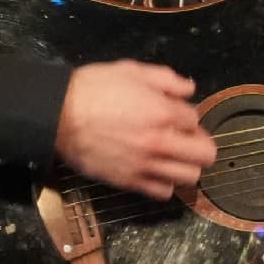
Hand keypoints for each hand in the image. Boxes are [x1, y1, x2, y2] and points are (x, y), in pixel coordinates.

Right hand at [54, 61, 215, 197]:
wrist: (58, 116)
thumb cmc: (93, 88)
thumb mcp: (131, 71)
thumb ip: (166, 79)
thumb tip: (189, 90)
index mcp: (163, 112)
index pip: (196, 120)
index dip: (187, 116)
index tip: (175, 115)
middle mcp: (161, 142)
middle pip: (205, 155)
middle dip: (201, 144)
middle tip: (187, 139)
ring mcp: (146, 165)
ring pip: (189, 177)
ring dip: (186, 166)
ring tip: (173, 157)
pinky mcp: (129, 182)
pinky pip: (163, 192)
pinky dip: (165, 183)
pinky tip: (156, 171)